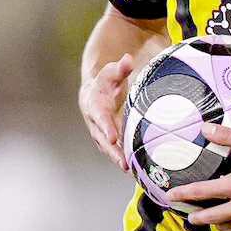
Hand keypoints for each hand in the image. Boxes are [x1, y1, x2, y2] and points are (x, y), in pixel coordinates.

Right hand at [79, 56, 132, 170]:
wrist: (94, 94)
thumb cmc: (105, 82)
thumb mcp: (111, 72)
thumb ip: (120, 68)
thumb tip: (128, 60)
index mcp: (95, 106)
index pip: (100, 118)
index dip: (106, 128)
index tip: (113, 137)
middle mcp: (96, 124)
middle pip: (103, 140)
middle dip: (113, 152)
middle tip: (124, 162)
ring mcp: (102, 134)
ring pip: (109, 150)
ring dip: (118, 160)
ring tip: (131, 170)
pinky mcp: (110, 140)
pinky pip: (116, 152)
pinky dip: (124, 159)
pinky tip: (136, 169)